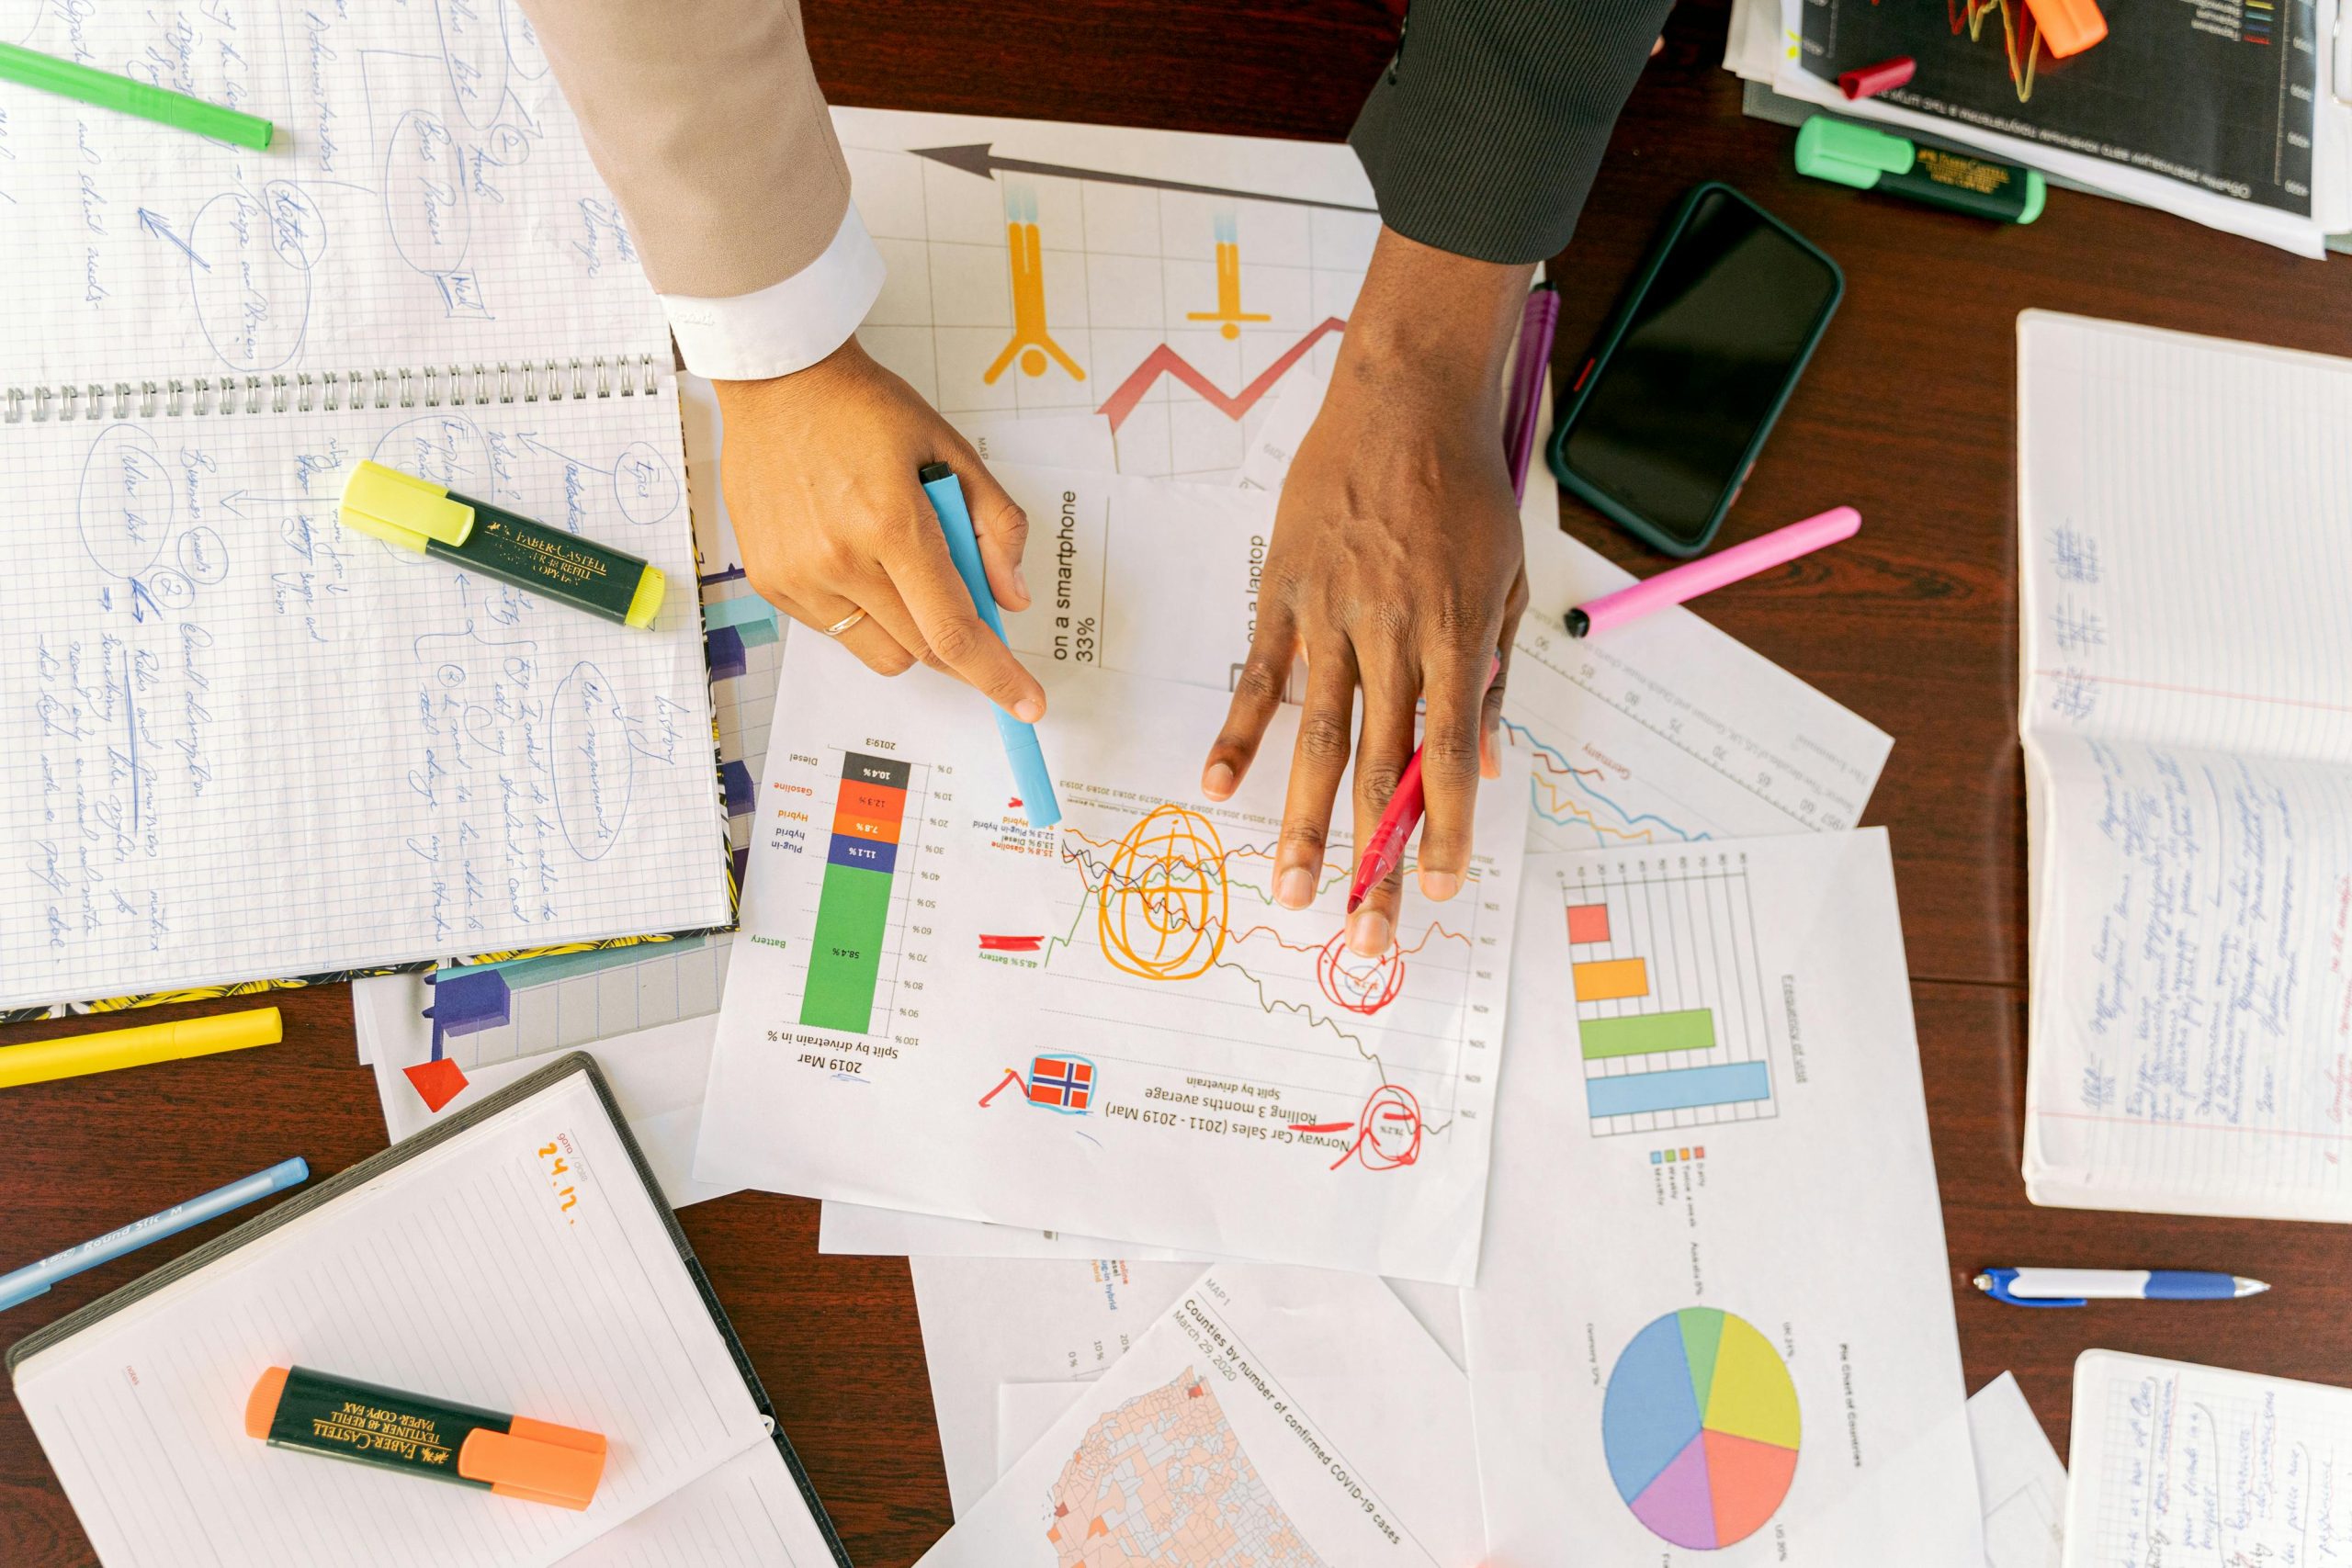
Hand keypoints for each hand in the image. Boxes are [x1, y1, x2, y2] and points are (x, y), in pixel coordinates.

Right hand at [715, 338, 1045, 721]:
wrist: (776, 380)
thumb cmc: (863, 408)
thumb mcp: (950, 448)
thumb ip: (994, 525)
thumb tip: (1011, 598)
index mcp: (892, 523)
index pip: (953, 629)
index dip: (997, 675)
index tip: (1027, 703)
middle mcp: (840, 559)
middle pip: (922, 651)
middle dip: (959, 648)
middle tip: (967, 606)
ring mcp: (798, 575)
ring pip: (879, 651)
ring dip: (908, 629)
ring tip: (896, 563)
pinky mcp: (771, 583)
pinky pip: (836, 632)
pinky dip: (863, 613)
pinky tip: (855, 556)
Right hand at [1201, 227, 1531, 956]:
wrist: (1404, 399)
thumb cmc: (1462, 490)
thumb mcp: (1502, 579)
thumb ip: (1489, 672)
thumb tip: (1484, 761)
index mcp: (1454, 633)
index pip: (1449, 753)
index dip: (1442, 826)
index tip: (1437, 888)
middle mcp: (1391, 633)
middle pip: (1383, 765)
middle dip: (1373, 853)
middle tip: (1365, 928)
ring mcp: (1331, 615)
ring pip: (1318, 735)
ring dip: (1303, 819)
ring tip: (1291, 887)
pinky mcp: (1284, 592)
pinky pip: (1257, 674)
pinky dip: (1238, 732)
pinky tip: (1218, 786)